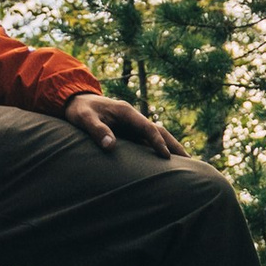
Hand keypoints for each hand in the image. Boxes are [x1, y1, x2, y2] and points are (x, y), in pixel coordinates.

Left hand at [67, 90, 182, 159]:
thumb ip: (97, 130)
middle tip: (190, 162)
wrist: (75, 101)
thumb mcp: (85, 119)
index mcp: (126, 112)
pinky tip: (166, 163)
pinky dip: (159, 149)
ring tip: (185, 164)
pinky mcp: (129, 132)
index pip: (148, 127)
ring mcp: (132, 125)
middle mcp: (133, 118)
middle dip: (174, 145)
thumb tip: (111, 146)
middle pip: (159, 130)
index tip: (166, 156)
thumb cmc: (80, 110)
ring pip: (157, 135)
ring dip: (170, 147)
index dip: (157, 141)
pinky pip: (148, 141)